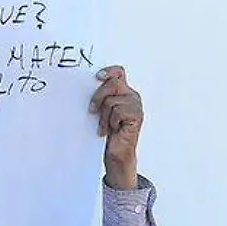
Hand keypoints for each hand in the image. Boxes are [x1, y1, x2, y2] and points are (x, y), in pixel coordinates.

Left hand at [89, 66, 141, 189]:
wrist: (115, 154)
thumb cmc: (107, 133)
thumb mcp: (101, 110)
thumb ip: (101, 96)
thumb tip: (89, 84)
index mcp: (124, 91)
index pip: (119, 72)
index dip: (109, 71)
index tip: (97, 76)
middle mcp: (132, 96)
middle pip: (113, 83)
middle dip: (98, 96)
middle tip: (92, 110)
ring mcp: (136, 106)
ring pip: (112, 100)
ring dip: (104, 116)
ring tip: (105, 126)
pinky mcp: (137, 116)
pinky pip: (118, 111)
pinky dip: (111, 122)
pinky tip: (113, 130)